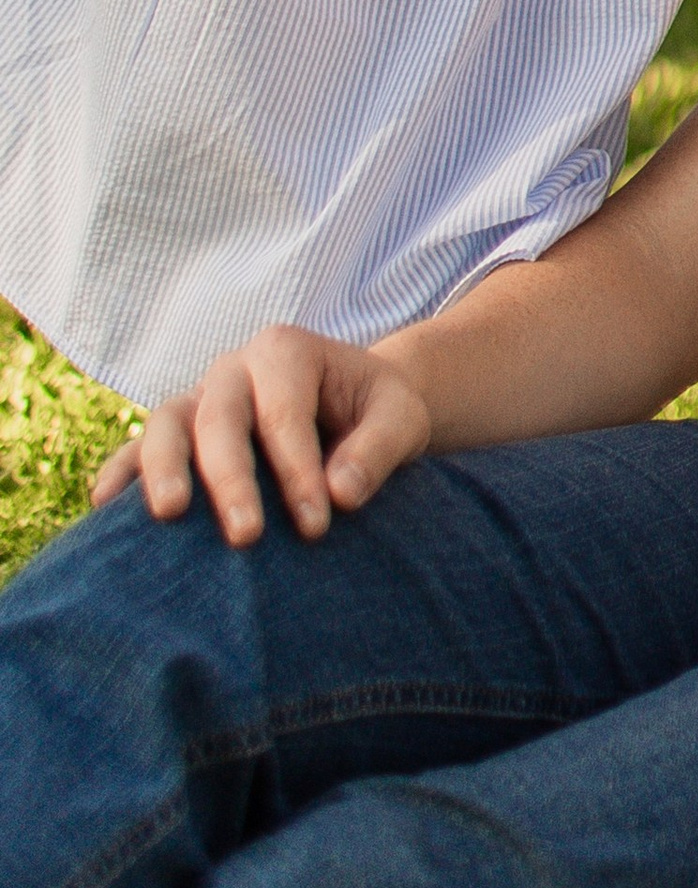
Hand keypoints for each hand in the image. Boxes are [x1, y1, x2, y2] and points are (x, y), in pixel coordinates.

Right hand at [88, 325, 430, 548]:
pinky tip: (105, 509)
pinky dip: (120, 472)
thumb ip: (378, 449)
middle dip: (231, 478)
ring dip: (162, 469)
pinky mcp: (178, 433)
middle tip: (246, 537)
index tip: (316, 526)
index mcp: (286, 350)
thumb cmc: (378, 412)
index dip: (297, 471)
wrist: (356, 407)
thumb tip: (340, 493)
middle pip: (220, 417)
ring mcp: (198, 398)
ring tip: (169, 514)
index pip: (285, 414)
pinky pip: (138, 447)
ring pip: (166, 424)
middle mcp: (233, 368)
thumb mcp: (402, 419)